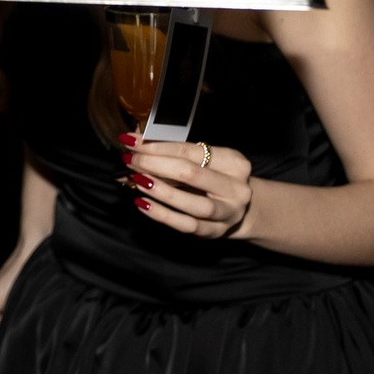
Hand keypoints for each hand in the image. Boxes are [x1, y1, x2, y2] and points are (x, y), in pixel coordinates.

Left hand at [125, 137, 253, 238]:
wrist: (242, 209)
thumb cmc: (216, 179)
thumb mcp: (205, 162)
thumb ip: (174, 155)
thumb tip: (135, 147)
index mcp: (233, 162)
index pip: (189, 151)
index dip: (157, 146)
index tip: (132, 142)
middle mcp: (235, 188)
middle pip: (191, 174)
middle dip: (155, 164)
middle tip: (131, 160)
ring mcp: (228, 212)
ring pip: (193, 203)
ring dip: (161, 191)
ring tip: (137, 180)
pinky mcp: (216, 231)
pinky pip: (187, 225)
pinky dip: (163, 215)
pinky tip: (144, 204)